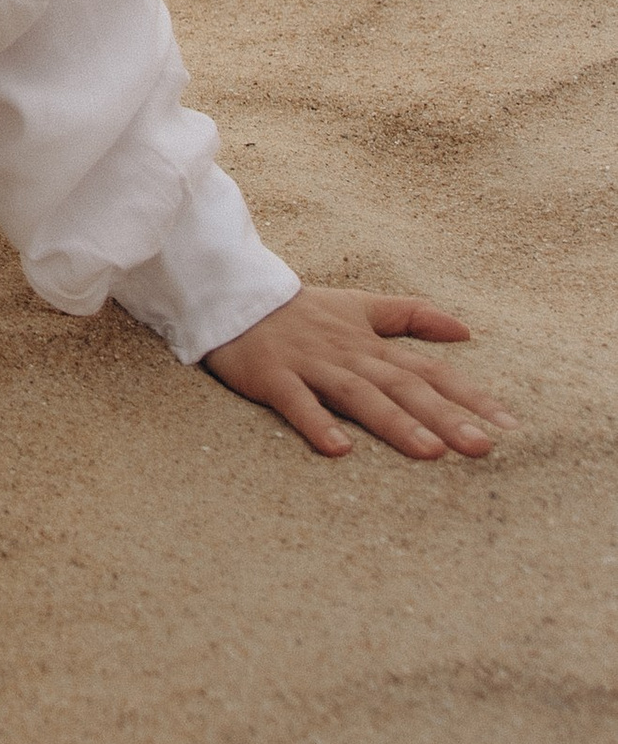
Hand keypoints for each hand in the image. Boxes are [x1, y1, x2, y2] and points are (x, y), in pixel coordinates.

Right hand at [203, 286, 505, 459]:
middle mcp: (348, 354)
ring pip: (359, 395)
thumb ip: (410, 315)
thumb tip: (466, 329)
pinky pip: (297, 402)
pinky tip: (339, 451)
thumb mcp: (359, 305)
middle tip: (482, 447)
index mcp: (370, 343)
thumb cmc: (301, 310)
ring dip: (394, 422)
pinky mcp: (273, 375)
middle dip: (444, 416)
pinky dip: (317, 423)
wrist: (233, 292)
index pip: (429, 370)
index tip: (510, 425)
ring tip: (429, 451)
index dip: (469, 395)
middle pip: (402, 386)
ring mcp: (311, 364)